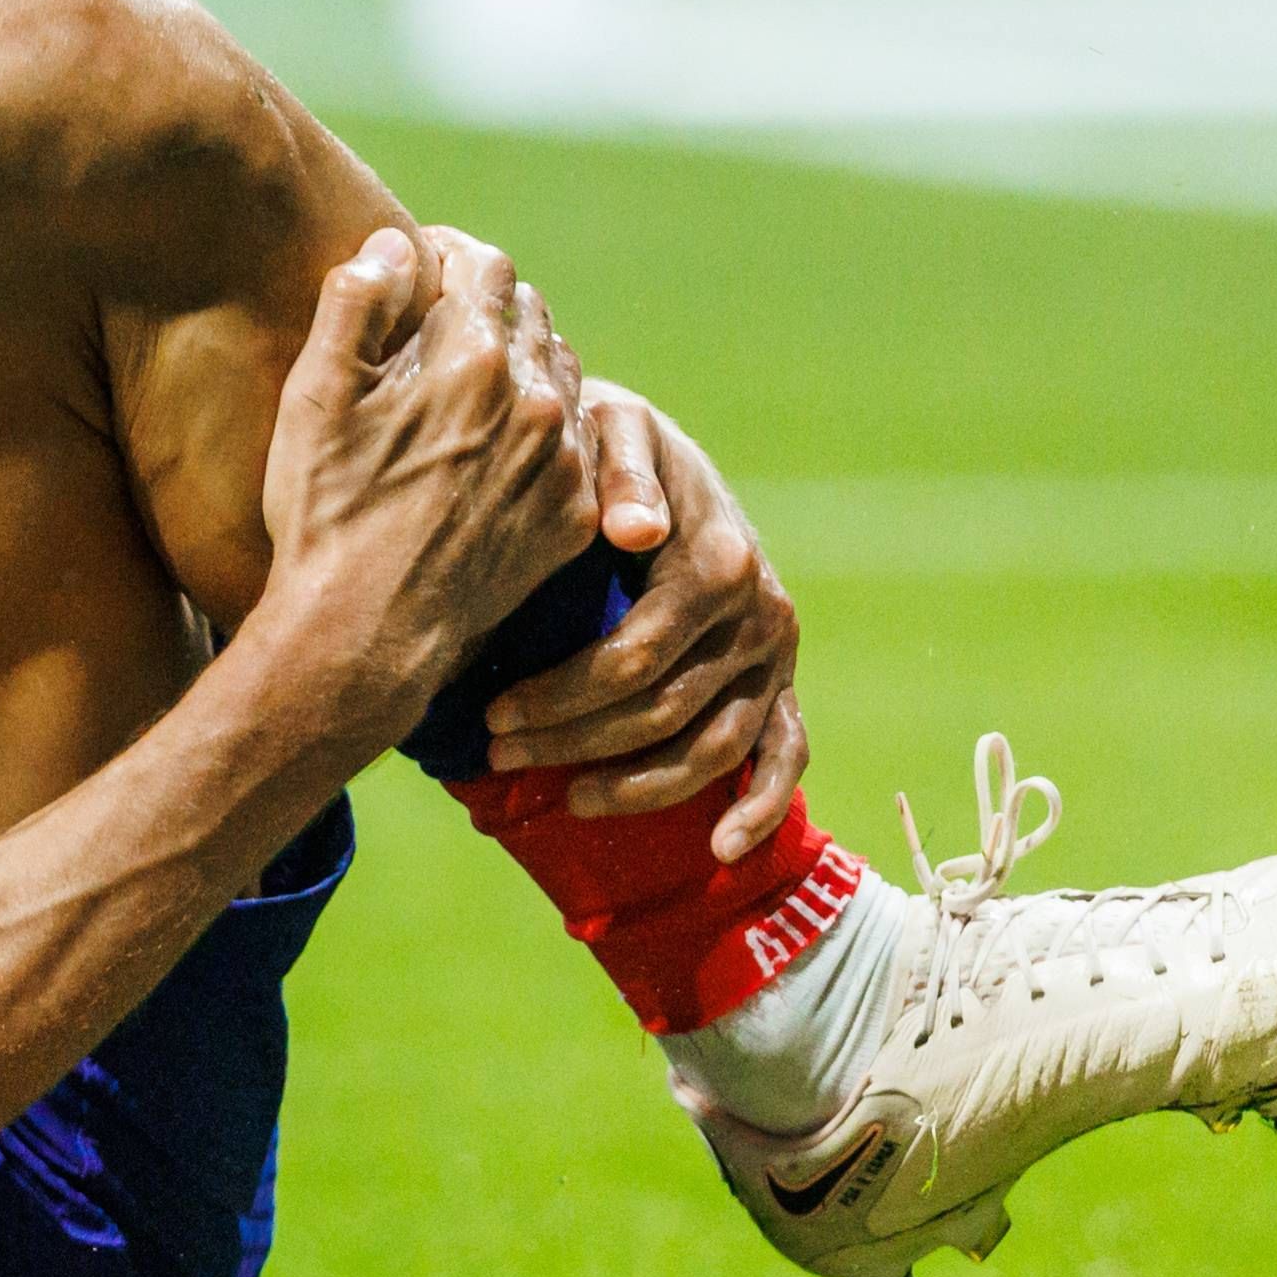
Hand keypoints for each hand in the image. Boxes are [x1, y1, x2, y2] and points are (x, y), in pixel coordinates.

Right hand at [250, 227, 601, 723]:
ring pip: (561, 372)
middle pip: (529, 312)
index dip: (446, 256)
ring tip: (465, 391)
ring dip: (519, 366)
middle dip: (483, 308)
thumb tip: (395, 244)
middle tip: (434, 333)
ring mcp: (565, 461)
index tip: (417, 272)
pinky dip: (544, 430)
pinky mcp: (576, 514)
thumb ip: (355, 301)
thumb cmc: (324, 514)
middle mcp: (536, 399)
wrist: (363, 634)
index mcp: (472, 358)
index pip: (484, 264)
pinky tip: (496, 450)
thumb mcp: (313, 397)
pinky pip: (578, 443)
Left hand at [484, 382, 806, 859]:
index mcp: (719, 560)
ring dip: (640, 787)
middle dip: (574, 742)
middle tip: (498, 754)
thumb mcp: (610, 427)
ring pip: (713, 748)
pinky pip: (786, 752)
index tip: (491, 715)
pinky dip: (761, 805)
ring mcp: (772, 655)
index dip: (561, 697)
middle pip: (663, 711)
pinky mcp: (778, 681)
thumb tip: (636, 530)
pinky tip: (721, 849)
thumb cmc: (607, 442)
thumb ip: (619, 471)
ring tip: (567, 799)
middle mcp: (758, 613)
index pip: (635, 656)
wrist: (652, 451)